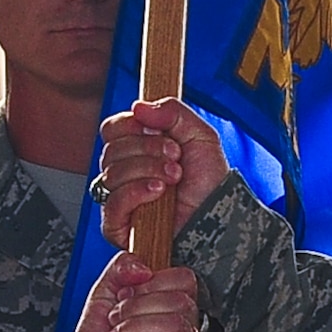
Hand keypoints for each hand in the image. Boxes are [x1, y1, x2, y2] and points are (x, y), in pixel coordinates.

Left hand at [64, 255, 204, 331]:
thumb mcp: (102, 295)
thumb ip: (120, 269)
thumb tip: (143, 266)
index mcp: (170, 303)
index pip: (185, 279)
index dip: (151, 284)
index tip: (124, 297)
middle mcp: (185, 325)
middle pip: (182, 301)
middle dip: (137, 309)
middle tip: (115, 321)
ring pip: (178, 325)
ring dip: (136, 329)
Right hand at [93, 99, 230, 247]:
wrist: (220, 215)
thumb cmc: (209, 181)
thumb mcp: (199, 135)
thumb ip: (172, 112)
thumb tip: (138, 106)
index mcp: (136, 149)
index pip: (112, 129)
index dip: (131, 125)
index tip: (159, 131)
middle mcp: (124, 172)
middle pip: (111, 150)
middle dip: (147, 149)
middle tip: (175, 156)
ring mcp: (120, 199)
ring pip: (111, 174)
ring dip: (148, 170)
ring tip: (174, 176)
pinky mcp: (118, 225)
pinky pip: (112, 203)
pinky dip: (136, 192)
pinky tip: (158, 192)